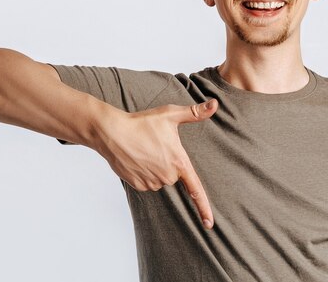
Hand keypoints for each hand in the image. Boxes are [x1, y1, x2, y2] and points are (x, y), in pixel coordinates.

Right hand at [95, 99, 218, 228]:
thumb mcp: (170, 115)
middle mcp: (166, 176)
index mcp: (179, 162)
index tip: (209, 223)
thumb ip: (194, 113)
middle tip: (155, 145)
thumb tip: (215, 104)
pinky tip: (136, 158)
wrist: (112, 132)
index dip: (204, 208)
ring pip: (160, 179)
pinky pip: (147, 182)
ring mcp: (151, 182)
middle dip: (167, 162)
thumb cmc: (142, 122)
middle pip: (174, 175)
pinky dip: (144, 172)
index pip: (196, 189)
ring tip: (144, 149)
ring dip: (155, 167)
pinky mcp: (137, 185)